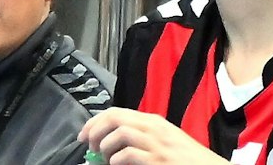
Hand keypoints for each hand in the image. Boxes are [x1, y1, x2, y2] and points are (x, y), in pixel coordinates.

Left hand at [81, 108, 226, 164]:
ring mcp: (158, 144)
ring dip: (105, 147)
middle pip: (114, 118)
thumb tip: (108, 141)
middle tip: (91, 148)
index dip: (94, 122)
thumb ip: (141, 137)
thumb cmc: (188, 160)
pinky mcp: (160, 160)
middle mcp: (155, 128)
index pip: (115, 112)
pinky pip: (128, 155)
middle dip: (95, 131)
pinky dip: (116, 161)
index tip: (83, 136)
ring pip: (119, 134)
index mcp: (154, 122)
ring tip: (106, 160)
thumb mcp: (165, 141)